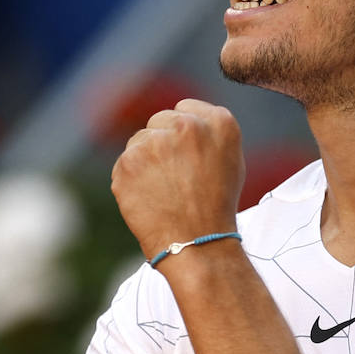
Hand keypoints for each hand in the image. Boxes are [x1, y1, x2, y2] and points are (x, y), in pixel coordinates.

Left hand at [111, 99, 244, 264]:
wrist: (197, 244)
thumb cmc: (216, 207)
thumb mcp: (230, 161)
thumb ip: (208, 133)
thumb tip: (180, 118)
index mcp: (219, 122)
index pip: (185, 109)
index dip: (184, 135)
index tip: (188, 157)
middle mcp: (187, 125)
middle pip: (160, 121)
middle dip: (163, 143)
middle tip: (175, 177)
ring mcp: (155, 142)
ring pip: (140, 141)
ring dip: (146, 161)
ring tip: (164, 192)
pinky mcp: (128, 161)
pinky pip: (124, 163)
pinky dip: (131, 180)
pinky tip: (149, 199)